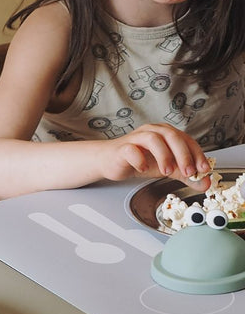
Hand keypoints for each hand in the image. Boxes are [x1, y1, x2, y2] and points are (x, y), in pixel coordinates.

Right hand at [98, 123, 212, 184]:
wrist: (110, 161)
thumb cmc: (138, 160)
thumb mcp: (165, 168)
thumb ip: (184, 175)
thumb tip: (203, 183)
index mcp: (166, 134)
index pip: (186, 140)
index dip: (196, 154)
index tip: (203, 169)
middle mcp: (153, 131)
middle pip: (172, 136)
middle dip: (183, 155)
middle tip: (188, 172)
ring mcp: (137, 138)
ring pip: (153, 139)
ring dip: (163, 156)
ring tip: (166, 172)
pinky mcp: (122, 148)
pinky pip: (131, 150)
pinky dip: (140, 160)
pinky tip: (143, 169)